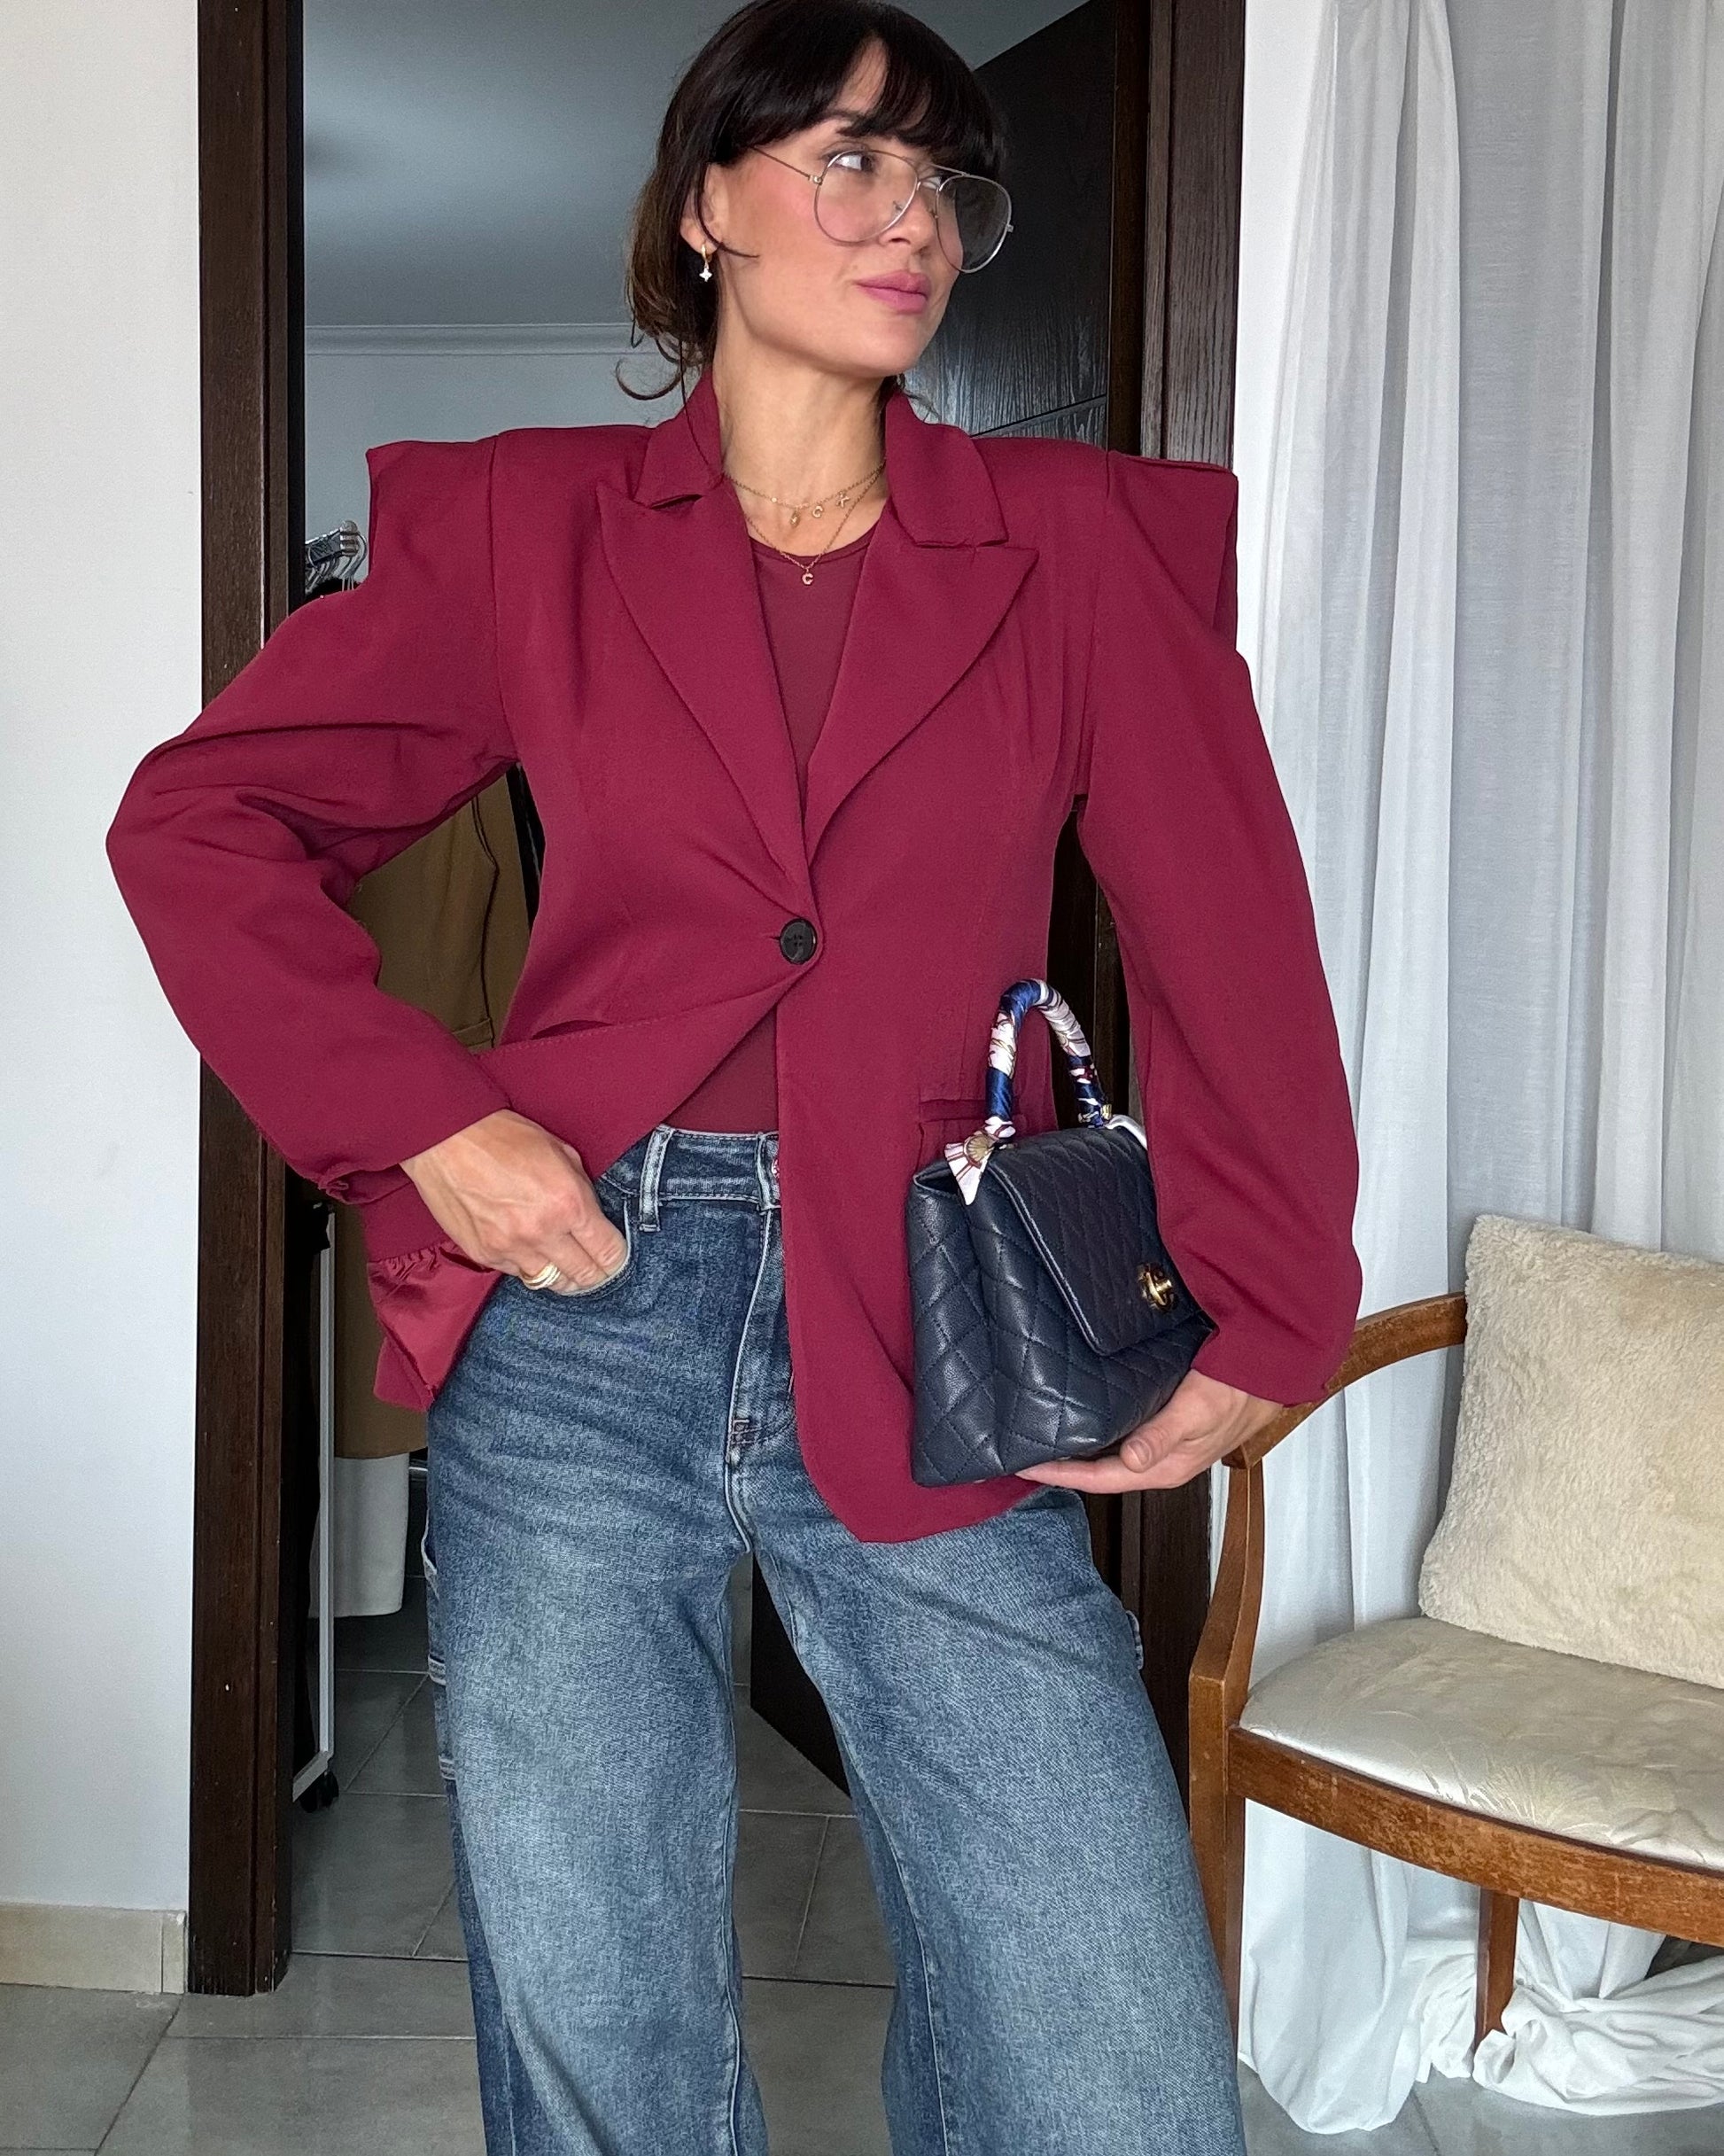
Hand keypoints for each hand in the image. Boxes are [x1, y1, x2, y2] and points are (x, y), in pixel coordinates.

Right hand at [399, 1109, 627, 1293]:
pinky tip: (531, 1253)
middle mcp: (542, 1232)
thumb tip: (593, 1216)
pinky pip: (518, 1274)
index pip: (607, 1252)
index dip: (616, 1258)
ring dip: (563, 1276)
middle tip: (597, 1269)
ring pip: (551, 1282)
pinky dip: (529, 1267)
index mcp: (568, 1203)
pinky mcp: (485, 1254)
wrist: (446, 1139)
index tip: (615, 1257)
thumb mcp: (561, 1152)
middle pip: (584, 1277)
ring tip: (567, 1267)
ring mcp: (511, 1248)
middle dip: (596, 1274)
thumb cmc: (503, 1137)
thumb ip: (582, 1189)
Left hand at [1013, 1370, 1279, 1492]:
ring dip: (1079, 1448)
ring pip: (1110, 1453)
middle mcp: (1159, 1460)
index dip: (1060, 1474)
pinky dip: (1099, 1429)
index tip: (1025, 1467)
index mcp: (1164, 1468)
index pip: (1100, 1479)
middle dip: (1063, 1465)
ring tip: (1044, 1434)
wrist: (1269, 1372)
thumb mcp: (1198, 1411)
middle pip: (1100, 1471)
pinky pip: (1123, 1433)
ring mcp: (1163, 1444)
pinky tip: (1084, 1413)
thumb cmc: (1238, 1393)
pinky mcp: (1167, 1424)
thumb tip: (1131, 1460)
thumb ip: (1163, 1435)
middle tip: (1023, 1452)